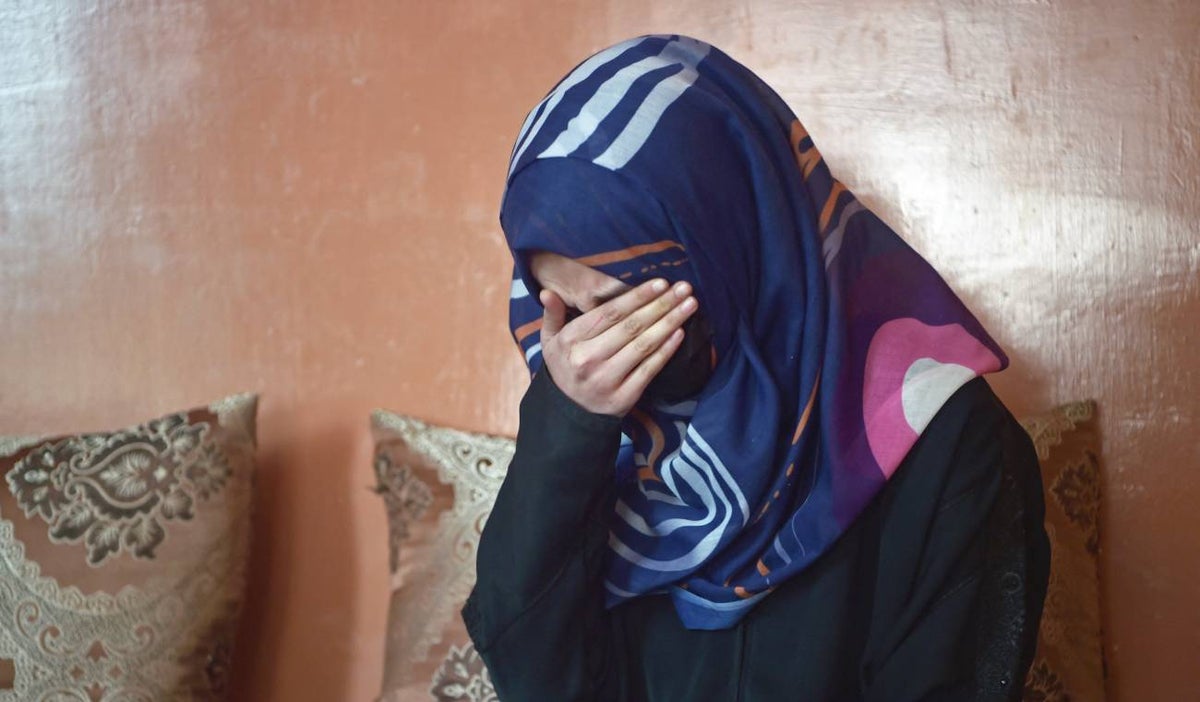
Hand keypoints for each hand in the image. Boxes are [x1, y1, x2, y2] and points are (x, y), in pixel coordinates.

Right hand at [538, 278, 697, 417]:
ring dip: (670, 323)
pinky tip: (680, 333)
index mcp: (572, 340)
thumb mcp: (550, 341)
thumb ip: (552, 315)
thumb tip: (548, 292)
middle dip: (662, 304)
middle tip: (685, 288)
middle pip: (631, 326)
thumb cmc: (564, 367)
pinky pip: (649, 369)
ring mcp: (607, 379)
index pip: (610, 313)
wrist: (568, 414)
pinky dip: (666, 351)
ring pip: (644, 346)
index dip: (637, 296)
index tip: (661, 283)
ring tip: (690, 305)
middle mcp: (588, 358)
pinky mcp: (623, 397)